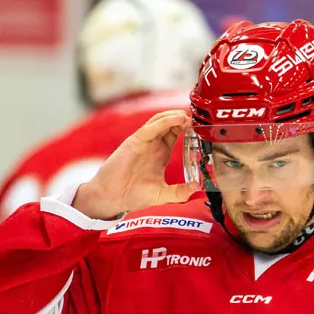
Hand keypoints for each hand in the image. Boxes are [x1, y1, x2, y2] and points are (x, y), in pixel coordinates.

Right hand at [71, 110, 197, 219]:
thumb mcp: (162, 195)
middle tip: (198, 118)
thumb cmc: (132, 195)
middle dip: (184, 118)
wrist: (112, 197)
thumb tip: (197, 188)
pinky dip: (165, 121)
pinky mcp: (135, 141)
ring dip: (175, 115)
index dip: (187, 129)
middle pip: (169, 123)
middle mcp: (152, 145)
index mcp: (160, 154)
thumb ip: (179, 192)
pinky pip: (151, 127)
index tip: (201, 128)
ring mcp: (144, 142)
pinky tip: (178, 119)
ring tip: (189, 116)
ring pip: (160, 120)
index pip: (175, 134)